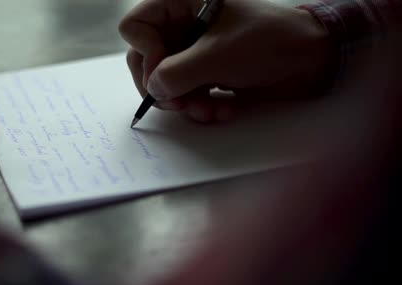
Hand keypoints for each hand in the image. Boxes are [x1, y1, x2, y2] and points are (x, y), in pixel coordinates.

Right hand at [119, 0, 330, 122]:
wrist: (311, 59)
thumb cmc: (268, 42)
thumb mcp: (217, 56)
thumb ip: (175, 73)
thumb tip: (153, 89)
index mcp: (182, 3)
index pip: (136, 26)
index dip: (145, 53)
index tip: (165, 73)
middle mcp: (182, 24)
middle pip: (145, 58)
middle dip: (162, 86)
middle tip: (179, 104)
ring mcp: (193, 50)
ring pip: (165, 81)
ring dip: (185, 102)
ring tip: (209, 111)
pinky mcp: (205, 71)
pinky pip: (185, 92)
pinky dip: (199, 106)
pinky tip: (221, 110)